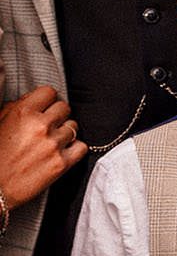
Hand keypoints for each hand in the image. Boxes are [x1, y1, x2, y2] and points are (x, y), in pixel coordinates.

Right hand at [0, 80, 84, 207]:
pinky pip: (82, 146)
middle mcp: (41, 126)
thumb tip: (32, 98)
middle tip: (46, 126)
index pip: (49, 92)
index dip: (46, 100)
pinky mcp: (62, 163)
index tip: (43, 108)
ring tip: (50, 141)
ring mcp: (53, 145)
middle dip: (56, 116)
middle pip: (65, 108)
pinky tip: (60, 152)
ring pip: (74, 126)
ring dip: (64, 132)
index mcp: (23, 113)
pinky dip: (74, 149)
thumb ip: (15, 108)